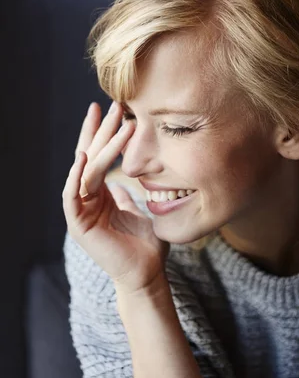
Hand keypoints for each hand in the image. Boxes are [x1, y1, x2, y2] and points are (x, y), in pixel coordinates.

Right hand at [62, 101, 169, 296]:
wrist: (147, 272)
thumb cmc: (147, 243)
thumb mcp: (142, 209)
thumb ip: (130, 193)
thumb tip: (125, 179)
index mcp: (100, 194)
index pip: (99, 157)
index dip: (105, 133)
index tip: (116, 109)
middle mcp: (88, 199)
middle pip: (90, 157)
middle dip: (101, 130)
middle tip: (111, 105)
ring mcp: (81, 210)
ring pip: (86, 171)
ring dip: (99, 146)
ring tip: (114, 122)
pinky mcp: (79, 225)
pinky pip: (72, 197)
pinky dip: (76, 177)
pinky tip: (83, 157)